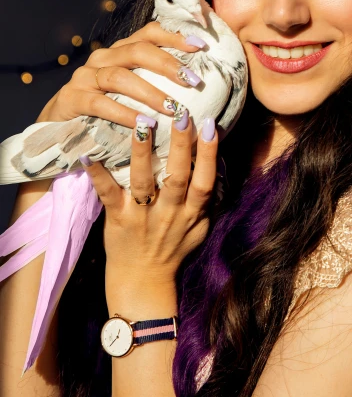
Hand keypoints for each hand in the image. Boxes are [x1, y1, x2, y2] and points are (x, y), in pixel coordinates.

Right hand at [35, 21, 206, 124]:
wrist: (61, 130)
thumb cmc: (107, 110)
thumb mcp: (131, 93)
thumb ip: (156, 84)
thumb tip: (197, 85)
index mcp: (121, 52)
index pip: (149, 33)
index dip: (174, 36)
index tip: (200, 45)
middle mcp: (103, 58)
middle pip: (138, 51)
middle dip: (168, 64)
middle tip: (193, 81)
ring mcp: (85, 76)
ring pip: (120, 77)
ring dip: (150, 92)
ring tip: (173, 108)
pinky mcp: (72, 98)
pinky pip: (100, 103)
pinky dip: (124, 113)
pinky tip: (143, 124)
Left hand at [81, 110, 217, 285]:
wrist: (143, 283)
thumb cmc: (173, 248)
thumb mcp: (200, 226)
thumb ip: (208, 197)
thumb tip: (218, 160)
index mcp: (192, 214)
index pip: (204, 181)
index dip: (208, 154)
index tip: (210, 125)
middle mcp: (169, 214)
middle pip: (178, 177)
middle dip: (181, 145)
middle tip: (181, 113)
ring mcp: (142, 216)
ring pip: (144, 182)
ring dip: (143, 152)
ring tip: (142, 123)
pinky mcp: (117, 219)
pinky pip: (107, 194)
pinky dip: (97, 175)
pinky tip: (88, 154)